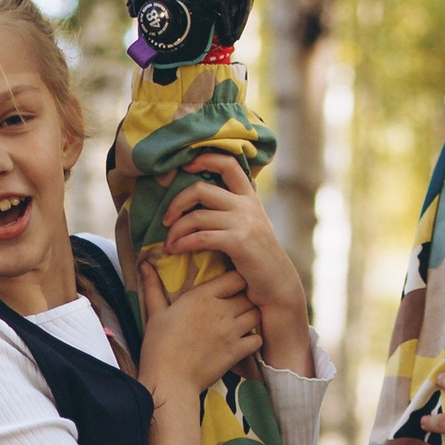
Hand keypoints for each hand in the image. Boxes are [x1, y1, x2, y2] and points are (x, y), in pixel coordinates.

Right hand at [138, 261, 262, 417]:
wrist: (169, 380)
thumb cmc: (159, 346)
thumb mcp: (155, 313)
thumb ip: (153, 287)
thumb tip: (144, 264)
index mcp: (201, 297)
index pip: (234, 277)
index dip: (236, 280)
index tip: (230, 286)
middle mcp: (220, 311)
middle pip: (248, 295)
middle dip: (245, 298)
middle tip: (238, 304)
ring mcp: (231, 332)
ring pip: (256, 315)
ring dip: (251, 316)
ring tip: (241, 321)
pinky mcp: (237, 352)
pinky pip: (258, 339)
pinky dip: (254, 340)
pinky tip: (243, 341)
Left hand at [154, 164, 311, 372]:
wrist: (277, 286)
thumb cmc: (258, 260)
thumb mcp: (252, 227)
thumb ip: (234, 210)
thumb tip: (204, 196)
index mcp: (250, 198)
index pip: (228, 164)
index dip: (205, 159)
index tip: (186, 165)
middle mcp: (248, 206)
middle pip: (201, 188)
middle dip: (177, 202)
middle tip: (166, 219)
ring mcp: (244, 222)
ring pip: (196, 216)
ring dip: (175, 230)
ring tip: (168, 244)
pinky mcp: (238, 242)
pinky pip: (201, 237)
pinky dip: (183, 243)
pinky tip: (174, 250)